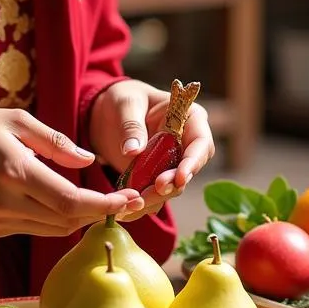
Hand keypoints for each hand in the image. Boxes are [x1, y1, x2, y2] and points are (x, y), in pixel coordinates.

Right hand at [0, 108, 142, 236]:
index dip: (104, 205)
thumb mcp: (16, 120)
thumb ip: (56, 142)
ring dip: (82, 218)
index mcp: (15, 172)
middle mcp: (6, 203)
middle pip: (68, 221)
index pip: (70, 202)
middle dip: (101, 212)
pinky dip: (58, 218)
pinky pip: (37, 228)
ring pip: (55, 230)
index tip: (130, 199)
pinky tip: (69, 201)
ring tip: (108, 201)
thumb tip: (89, 160)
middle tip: (130, 200)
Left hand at [88, 79, 215, 218]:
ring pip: (173, 186)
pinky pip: (155, 194)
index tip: (179, 178)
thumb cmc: (123, 98)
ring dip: (156, 197)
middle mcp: (187, 143)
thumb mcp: (125, 103)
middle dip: (173, 184)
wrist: (108, 113)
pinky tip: (127, 209)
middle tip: (153, 190)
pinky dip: (142, 203)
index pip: (201, 143)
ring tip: (135, 201)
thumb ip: (131, 125)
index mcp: (189, 118)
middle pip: (190, 169)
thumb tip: (133, 151)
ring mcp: (173, 162)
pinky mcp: (157, 176)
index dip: (193, 162)